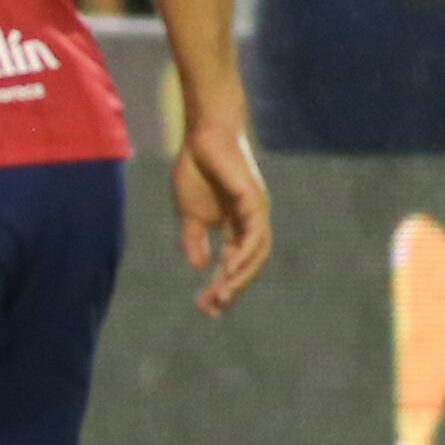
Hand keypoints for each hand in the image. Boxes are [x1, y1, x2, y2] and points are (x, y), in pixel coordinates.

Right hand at [174, 118, 270, 317]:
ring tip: (223, 296)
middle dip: (231, 289)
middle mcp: (252, 224)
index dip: (220, 287)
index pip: (233, 264)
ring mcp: (256, 213)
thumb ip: (193, 239)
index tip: (204, 308)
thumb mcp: (188, 212)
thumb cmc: (196, 168)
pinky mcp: (254, 201)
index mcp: (236, 227)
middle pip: (249, 266)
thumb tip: (199, 266)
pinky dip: (244, 254)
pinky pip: (254, 235)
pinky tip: (228, 268)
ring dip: (240, 278)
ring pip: (256, 255)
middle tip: (212, 309)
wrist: (203, 135)